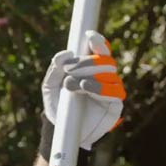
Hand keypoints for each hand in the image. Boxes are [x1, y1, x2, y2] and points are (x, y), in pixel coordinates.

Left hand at [41, 30, 125, 149]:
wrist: (61, 129)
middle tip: (69, 69)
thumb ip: (55, 68)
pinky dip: (99, 87)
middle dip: (86, 61)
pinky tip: (85, 87)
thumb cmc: (57, 104)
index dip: (97, 41)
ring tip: (70, 84)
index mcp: (90, 69)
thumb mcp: (50, 85)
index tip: (88, 36)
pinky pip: (114, 91)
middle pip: (105, 59)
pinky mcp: (115, 105)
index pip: (100, 50)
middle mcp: (104, 77)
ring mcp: (111, 90)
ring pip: (110, 73)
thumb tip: (66, 53)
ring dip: (89, 74)